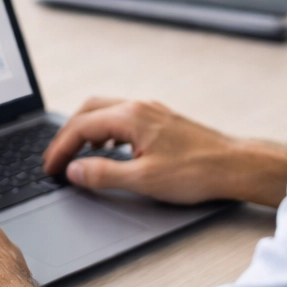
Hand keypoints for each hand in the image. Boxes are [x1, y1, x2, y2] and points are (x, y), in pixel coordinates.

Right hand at [42, 97, 286, 206]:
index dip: (60, 149)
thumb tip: (75, 171)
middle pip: (89, 111)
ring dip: (86, 131)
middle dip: (67, 134)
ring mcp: (152, 112)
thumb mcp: (144, 179)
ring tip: (77, 155)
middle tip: (56, 159)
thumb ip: (104, 174)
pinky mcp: (162, 121)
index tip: (50, 168)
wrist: (235, 166)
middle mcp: (140, 107)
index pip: (80, 127)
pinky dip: (105, 131)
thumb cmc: (197, 171)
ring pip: (106, 112)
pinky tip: (109, 149)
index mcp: (131, 117)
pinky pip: (122, 118)